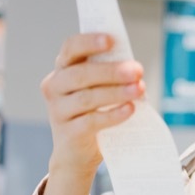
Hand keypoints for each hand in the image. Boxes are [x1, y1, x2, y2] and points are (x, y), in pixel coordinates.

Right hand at [40, 33, 143, 178]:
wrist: (78, 153)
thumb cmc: (93, 113)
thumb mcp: (98, 90)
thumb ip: (109, 76)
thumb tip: (134, 69)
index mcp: (63, 69)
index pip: (71, 49)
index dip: (89, 42)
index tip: (111, 40)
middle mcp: (55, 87)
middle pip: (80, 74)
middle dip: (111, 71)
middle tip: (137, 70)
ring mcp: (58, 111)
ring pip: (87, 98)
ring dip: (116, 92)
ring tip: (139, 89)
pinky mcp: (68, 133)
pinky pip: (91, 121)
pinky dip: (112, 115)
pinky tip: (130, 110)